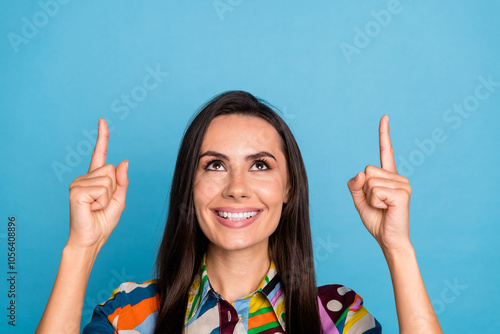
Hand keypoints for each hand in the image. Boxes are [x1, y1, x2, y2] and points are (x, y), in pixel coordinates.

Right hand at [67, 118, 128, 248]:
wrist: (91, 239)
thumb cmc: (103, 222)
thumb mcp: (119, 200)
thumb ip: (122, 181)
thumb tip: (124, 161)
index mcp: (94, 179)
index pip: (99, 154)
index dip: (102, 137)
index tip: (102, 120)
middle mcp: (84, 178)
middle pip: (111, 170)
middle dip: (114, 189)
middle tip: (102, 204)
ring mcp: (77, 183)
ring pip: (108, 179)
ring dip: (108, 197)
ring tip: (96, 207)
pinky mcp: (76, 191)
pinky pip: (102, 189)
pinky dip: (102, 201)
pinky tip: (91, 209)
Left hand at [347, 115, 411, 252]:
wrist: (389, 240)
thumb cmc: (377, 220)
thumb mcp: (359, 200)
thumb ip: (355, 185)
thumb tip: (360, 173)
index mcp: (388, 176)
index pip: (386, 151)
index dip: (384, 134)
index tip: (384, 116)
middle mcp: (398, 177)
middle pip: (367, 170)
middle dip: (364, 189)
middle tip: (377, 204)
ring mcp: (402, 184)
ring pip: (369, 181)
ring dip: (369, 198)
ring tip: (383, 207)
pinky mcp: (402, 193)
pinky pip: (375, 191)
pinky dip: (374, 202)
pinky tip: (387, 209)